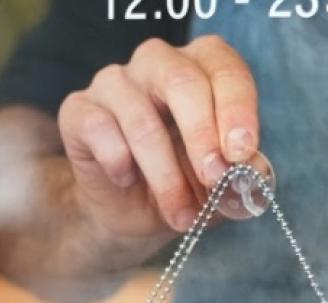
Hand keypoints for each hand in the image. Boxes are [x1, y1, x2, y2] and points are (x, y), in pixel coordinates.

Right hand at [57, 35, 261, 259]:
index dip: (237, 110)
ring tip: (181, 214)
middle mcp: (157, 62)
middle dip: (202, 137)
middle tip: (214, 179)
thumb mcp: (223, 183)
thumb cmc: (184, 183)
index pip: (225, 70)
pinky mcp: (79, 108)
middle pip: (182, 83)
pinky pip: (100, 130)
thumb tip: (248, 168)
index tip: (241, 152)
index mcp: (202, 65)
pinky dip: (119, 164)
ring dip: (166, 176)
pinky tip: (127, 180)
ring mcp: (113, 81)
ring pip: (142, 120)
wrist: (131, 213)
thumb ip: (240, 171)